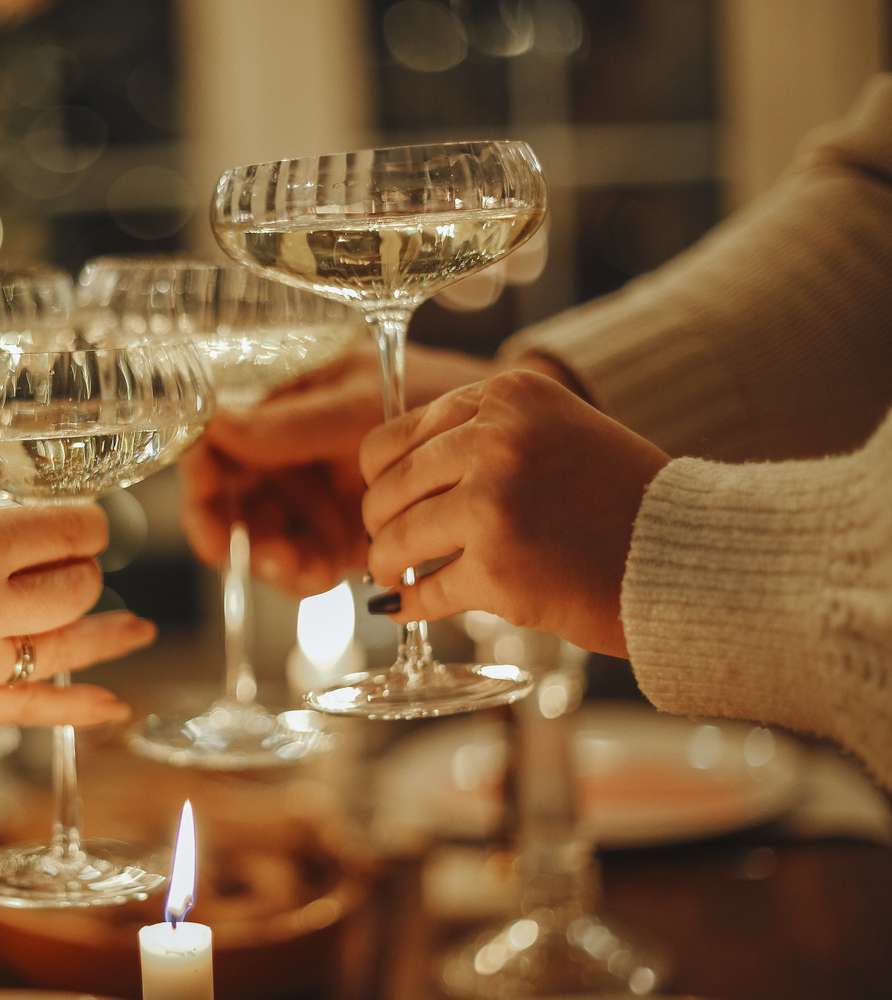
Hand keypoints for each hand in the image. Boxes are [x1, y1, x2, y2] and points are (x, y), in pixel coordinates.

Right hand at [0, 504, 155, 728]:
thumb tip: (30, 540)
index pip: (72, 531)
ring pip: (65, 644)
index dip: (84, 520)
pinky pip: (38, 711)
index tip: (80, 515)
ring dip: (97, 627)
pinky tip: (117, 705)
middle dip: (76, 567)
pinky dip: (83, 706)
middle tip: (59, 556)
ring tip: (136, 627)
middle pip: (76, 587)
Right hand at [180, 344, 495, 594]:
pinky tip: (323, 576)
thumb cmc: (427, 388)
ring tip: (303, 570)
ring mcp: (309, 498)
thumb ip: (291, 422)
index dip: (200, 485)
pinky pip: (304, 564)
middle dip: (236, 537)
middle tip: (266, 555)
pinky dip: (306, 576)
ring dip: (272, 562)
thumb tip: (214, 423)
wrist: (494, 430)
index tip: (211, 515)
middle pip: (229, 504)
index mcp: (278, 410)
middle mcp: (284, 456)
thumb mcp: (358, 401)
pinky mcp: (337, 534)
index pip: (214, 447)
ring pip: (263, 540)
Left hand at [359, 370, 668, 655]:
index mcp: (506, 397)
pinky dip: (411, 606)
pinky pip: (426, 594)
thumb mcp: (555, 429)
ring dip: (389, 565)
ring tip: (396, 576)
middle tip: (387, 548)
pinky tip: (408, 607)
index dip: (380, 477)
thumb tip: (391, 473)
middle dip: (380, 524)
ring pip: (397, 541)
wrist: (691, 552)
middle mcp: (495, 440)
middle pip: (388, 490)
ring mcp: (493, 504)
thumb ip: (482, 435)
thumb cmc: (623, 498)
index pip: (396, 436)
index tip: (385, 498)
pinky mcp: (497, 569)